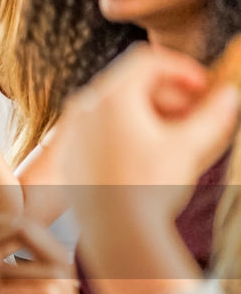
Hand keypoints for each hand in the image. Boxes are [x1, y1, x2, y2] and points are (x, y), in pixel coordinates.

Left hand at [55, 43, 234, 224]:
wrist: (114, 232)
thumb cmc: (149, 187)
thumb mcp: (189, 146)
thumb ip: (213, 114)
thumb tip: (229, 95)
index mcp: (110, 97)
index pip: (147, 61)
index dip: (181, 69)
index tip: (204, 87)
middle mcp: (84, 108)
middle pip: (129, 82)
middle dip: (168, 92)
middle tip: (196, 111)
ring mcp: (72, 131)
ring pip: (113, 106)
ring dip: (148, 111)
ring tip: (176, 133)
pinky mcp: (69, 154)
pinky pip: (98, 128)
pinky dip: (125, 129)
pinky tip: (149, 150)